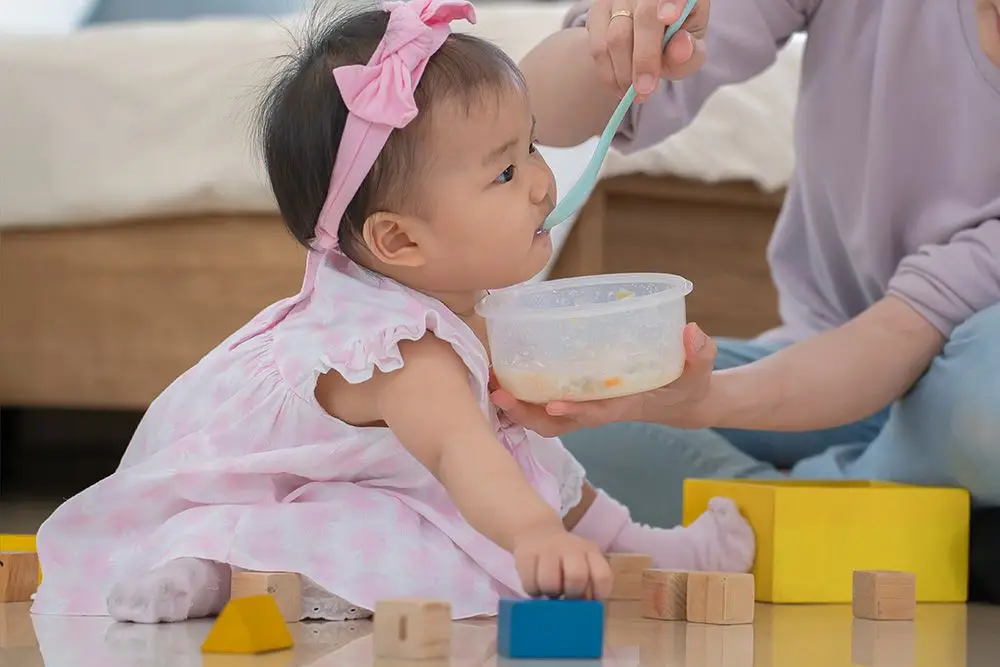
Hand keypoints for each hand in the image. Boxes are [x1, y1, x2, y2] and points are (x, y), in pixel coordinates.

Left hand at [491, 323, 716, 436]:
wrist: (681, 401)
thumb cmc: (688, 383)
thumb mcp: (698, 371)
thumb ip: (698, 354)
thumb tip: (692, 332)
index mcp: (626, 405)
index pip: (598, 412)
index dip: (576, 410)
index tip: (553, 404)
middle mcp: (601, 409)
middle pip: (559, 421)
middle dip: (529, 414)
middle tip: (499, 397)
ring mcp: (588, 407)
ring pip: (548, 418)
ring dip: (519, 409)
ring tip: (491, 390)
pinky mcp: (581, 398)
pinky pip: (548, 405)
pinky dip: (525, 398)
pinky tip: (502, 381)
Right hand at [513, 524, 613, 598]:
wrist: (536, 532)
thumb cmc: (564, 558)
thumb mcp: (582, 562)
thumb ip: (588, 583)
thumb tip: (583, 612)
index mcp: (590, 551)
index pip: (602, 576)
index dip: (597, 594)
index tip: (588, 600)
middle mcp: (571, 548)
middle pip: (577, 577)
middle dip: (571, 594)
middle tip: (565, 596)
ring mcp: (547, 549)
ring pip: (550, 583)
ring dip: (550, 594)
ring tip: (550, 591)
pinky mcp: (526, 554)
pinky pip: (530, 584)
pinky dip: (533, 591)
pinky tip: (536, 585)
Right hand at [587, 0, 709, 98]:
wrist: (647, 40)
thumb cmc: (675, 43)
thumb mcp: (691, 50)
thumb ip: (690, 52)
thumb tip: (680, 47)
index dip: (670, 3)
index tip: (668, 18)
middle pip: (643, 17)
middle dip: (643, 59)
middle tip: (645, 91)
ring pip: (616, 36)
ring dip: (624, 73)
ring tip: (635, 94)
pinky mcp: (598, 11)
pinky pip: (598, 47)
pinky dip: (608, 73)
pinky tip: (620, 87)